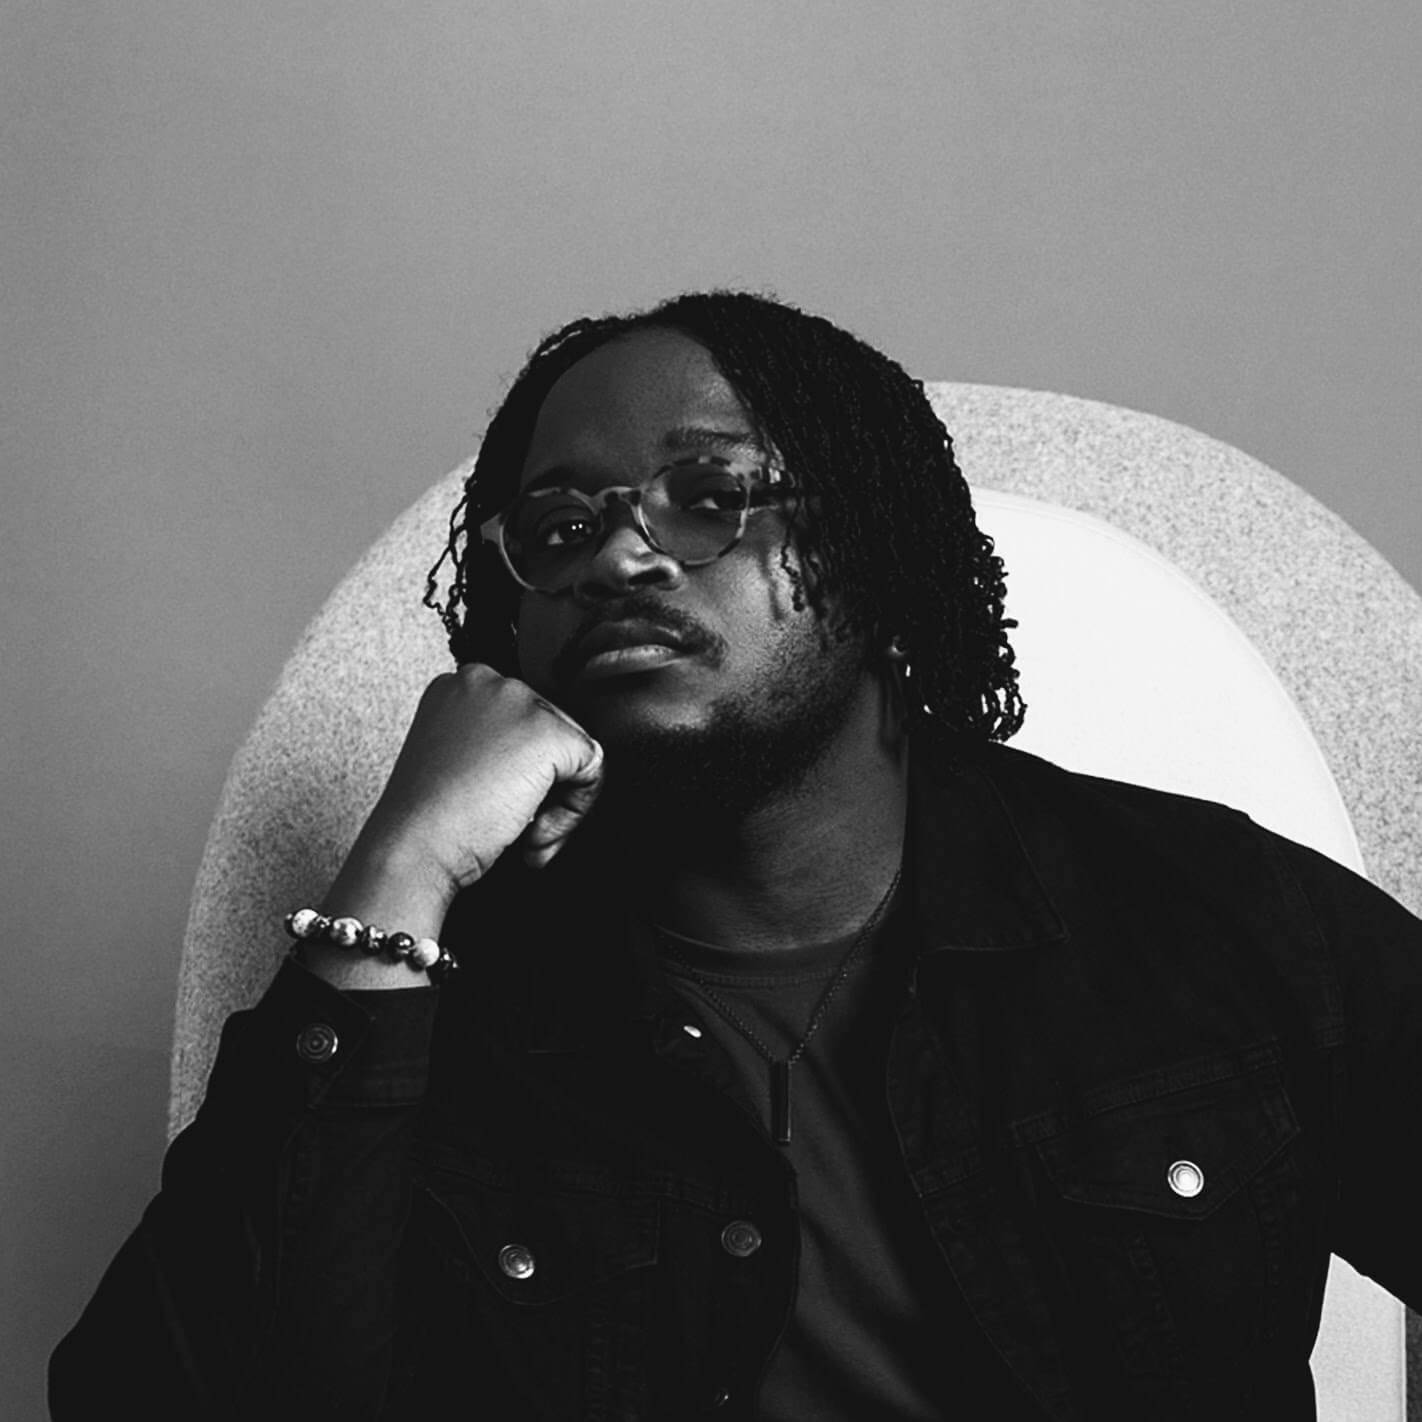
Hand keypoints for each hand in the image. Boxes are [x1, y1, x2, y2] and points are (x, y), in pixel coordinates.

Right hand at [322, 665, 603, 944]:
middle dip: (544, 787)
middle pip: (552, 732)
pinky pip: (592, 768)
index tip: (496, 804)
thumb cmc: (426, 820)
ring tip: (523, 834)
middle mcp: (488, 681)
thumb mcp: (453, 761)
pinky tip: (533, 833)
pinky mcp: (547, 732)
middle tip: (518, 828)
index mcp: (458, 685)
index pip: (522, 720)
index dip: (519, 771)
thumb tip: (535, 759)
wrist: (413, 845)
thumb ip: (491, 744)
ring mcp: (518, 702)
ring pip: (575, 751)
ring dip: (558, 803)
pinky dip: (574, 811)